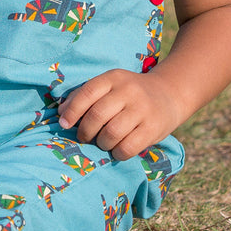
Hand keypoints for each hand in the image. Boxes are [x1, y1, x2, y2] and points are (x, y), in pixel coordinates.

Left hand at [57, 69, 180, 159]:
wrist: (169, 94)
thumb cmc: (129, 93)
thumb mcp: (109, 86)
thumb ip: (84, 95)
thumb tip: (61, 112)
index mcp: (113, 78)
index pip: (87, 93)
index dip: (72, 111)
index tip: (64, 124)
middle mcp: (128, 91)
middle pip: (97, 115)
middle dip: (85, 131)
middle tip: (85, 137)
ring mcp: (142, 109)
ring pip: (112, 133)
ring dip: (101, 143)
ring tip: (103, 142)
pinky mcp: (153, 128)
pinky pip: (128, 147)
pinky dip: (117, 152)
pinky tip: (117, 149)